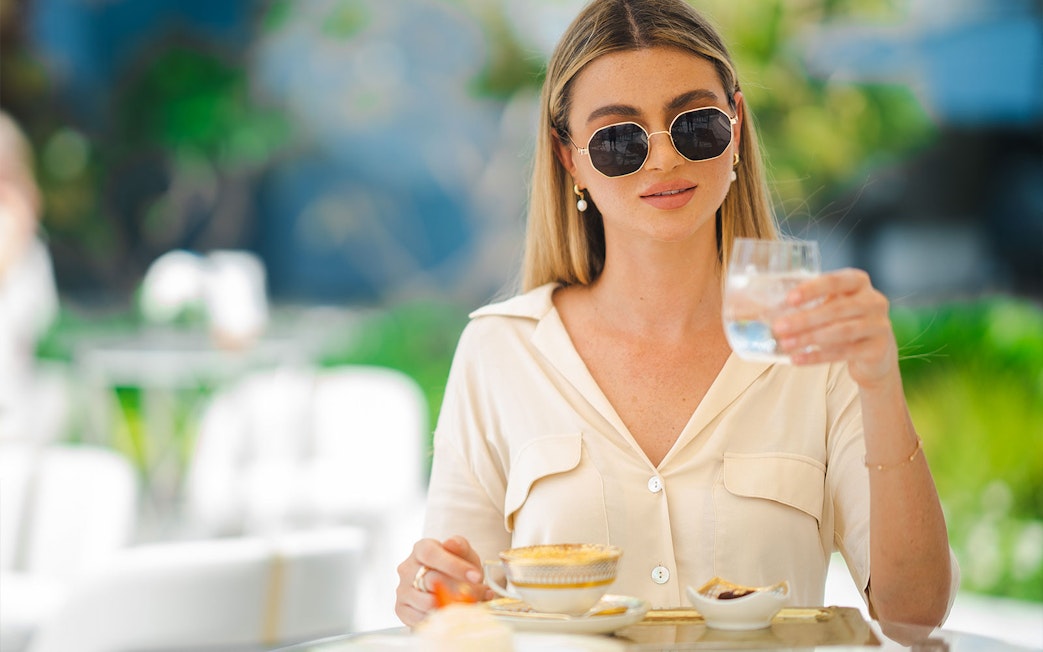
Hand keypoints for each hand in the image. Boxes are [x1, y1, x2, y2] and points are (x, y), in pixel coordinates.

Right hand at [394, 535, 492, 626]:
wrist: (450, 585)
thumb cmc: (456, 566)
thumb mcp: (463, 553)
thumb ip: (460, 545)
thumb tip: (452, 544)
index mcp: (420, 548)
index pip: (431, 554)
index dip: (454, 566)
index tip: (475, 577)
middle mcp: (407, 568)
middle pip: (431, 580)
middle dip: (458, 589)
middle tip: (477, 593)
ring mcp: (402, 589)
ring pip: (428, 603)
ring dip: (452, 606)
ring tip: (467, 603)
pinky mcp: (402, 609)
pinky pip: (422, 618)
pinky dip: (441, 618)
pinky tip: (450, 611)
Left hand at [771, 268, 897, 387]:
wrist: (876, 353)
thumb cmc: (846, 321)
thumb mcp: (832, 306)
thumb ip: (810, 304)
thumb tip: (770, 311)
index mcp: (859, 282)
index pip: (834, 281)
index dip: (812, 290)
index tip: (789, 299)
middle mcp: (874, 301)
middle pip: (836, 309)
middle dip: (804, 319)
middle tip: (778, 327)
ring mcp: (879, 325)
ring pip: (840, 331)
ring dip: (809, 338)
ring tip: (786, 344)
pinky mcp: (877, 348)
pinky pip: (843, 353)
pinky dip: (817, 356)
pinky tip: (797, 359)